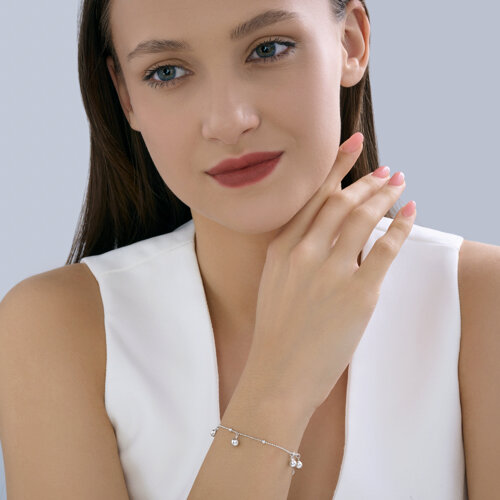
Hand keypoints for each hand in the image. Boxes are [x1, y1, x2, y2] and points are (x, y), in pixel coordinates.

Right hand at [242, 133, 415, 418]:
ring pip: (362, 217)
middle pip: (340, 201)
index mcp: (281, 248)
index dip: (336, 168)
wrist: (277, 373)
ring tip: (400, 184)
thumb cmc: (276, 333)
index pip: (313, 198)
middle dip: (367, 181)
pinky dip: (401, 226)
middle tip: (387, 170)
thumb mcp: (274, 283)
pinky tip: (411, 212)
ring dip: (384, 196)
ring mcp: (330, 272)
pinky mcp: (357, 293)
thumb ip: (294, 254)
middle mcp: (304, 253)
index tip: (351, 146)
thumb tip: (326, 234)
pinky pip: (385, 249)